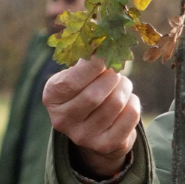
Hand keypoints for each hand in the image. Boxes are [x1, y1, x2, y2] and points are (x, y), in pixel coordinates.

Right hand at [42, 58, 140, 178]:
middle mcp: (62, 121)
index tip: (105, 53)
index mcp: (51, 98)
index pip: (71, 82)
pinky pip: (129, 115)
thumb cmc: (84, 91)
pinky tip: (127, 101)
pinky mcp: (105, 145)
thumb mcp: (75, 75)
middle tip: (116, 71)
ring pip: (115, 103)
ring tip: (122, 85)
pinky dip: (133, 102)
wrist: (92, 129)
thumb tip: (104, 38)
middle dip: (112, 77)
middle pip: (95, 95)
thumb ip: (85, 59)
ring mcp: (83, 136)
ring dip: (125, 87)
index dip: (92, 65)